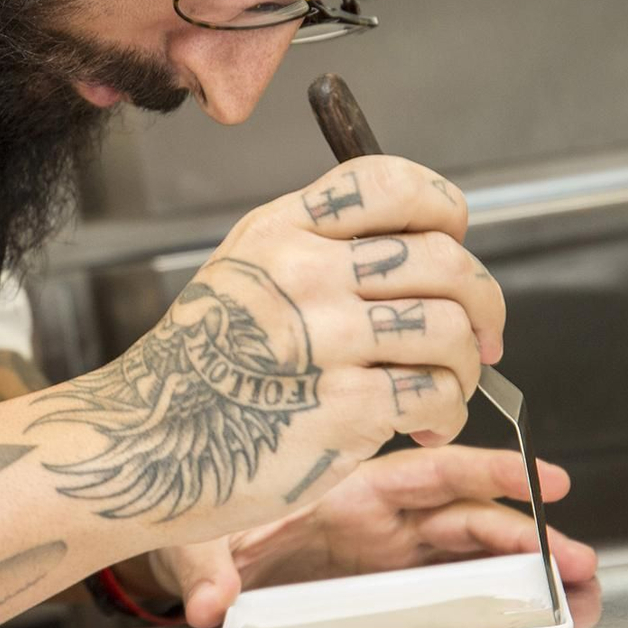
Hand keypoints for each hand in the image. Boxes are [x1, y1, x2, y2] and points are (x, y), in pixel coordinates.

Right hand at [32, 156, 504, 535]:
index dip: (442, 207)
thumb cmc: (194, 370)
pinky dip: (446, 413)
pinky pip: (434, 396)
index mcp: (280, 232)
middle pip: (442, 260)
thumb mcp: (239, 274)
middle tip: (483, 332)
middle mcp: (303, 274)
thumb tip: (422, 253)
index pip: (389, 183)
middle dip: (484, 301)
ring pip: (450, 330)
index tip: (455, 237)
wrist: (143, 444)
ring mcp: (323, 341)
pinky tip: (423, 423)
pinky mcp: (341, 410)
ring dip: (466, 366)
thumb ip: (317, 249)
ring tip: (446, 386)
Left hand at [146, 446, 597, 627]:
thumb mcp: (199, 538)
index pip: (432, 472)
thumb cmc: (204, 522)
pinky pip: (452, 581)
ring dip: (523, 565)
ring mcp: (387, 550)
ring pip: (470, 550)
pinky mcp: (386, 583)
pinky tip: (529, 605)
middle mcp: (377, 516)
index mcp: (346, 488)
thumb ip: (206, 570)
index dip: (492, 473)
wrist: (196, 547)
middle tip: (578, 559)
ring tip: (573, 587)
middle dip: (527, 533)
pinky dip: (494, 590)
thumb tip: (207, 604)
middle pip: (467, 516)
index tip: (545, 480)